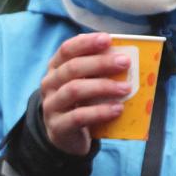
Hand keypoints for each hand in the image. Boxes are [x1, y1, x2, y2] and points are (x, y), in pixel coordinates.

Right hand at [40, 32, 130, 155]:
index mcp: (55, 68)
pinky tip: (117, 109)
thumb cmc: (80, 103)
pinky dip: (100, 111)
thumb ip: (97, 71)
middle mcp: (49, 84)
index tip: (108, 39)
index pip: (66, 49)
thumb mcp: (85, 84)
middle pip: (72, 68)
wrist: (65, 136)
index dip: (86, 43)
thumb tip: (124, 56)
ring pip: (74, 90)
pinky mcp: (58, 127)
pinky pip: (79, 116)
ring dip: (103, 86)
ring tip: (126, 88)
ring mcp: (51, 106)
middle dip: (100, 63)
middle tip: (124, 62)